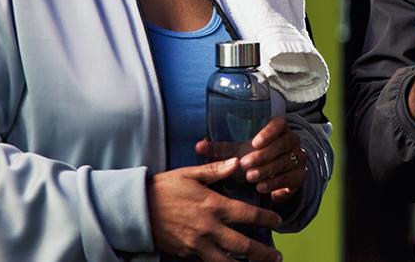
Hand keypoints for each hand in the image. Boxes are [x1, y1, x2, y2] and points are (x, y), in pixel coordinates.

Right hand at [147, 157, 282, 261]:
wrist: (136, 210)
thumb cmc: (163, 189)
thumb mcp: (189, 174)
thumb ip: (216, 170)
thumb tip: (238, 162)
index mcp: (213, 205)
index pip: (247, 214)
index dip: (266, 218)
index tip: (278, 220)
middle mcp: (209, 228)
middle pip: (243, 246)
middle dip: (263, 253)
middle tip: (277, 257)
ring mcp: (198, 245)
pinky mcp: (187, 254)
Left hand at [196, 117, 306, 203]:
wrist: (274, 177)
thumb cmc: (253, 157)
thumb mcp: (238, 151)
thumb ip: (220, 149)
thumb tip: (198, 146)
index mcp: (278, 129)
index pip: (279, 124)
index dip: (269, 132)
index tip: (254, 142)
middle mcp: (292, 141)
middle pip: (282, 144)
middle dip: (263, 156)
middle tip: (245, 166)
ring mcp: (298, 158)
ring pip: (286, 162)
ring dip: (268, 170)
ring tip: (251, 178)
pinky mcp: (299, 176)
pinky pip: (290, 178)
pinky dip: (275, 184)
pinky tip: (261, 188)